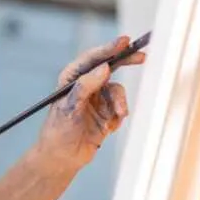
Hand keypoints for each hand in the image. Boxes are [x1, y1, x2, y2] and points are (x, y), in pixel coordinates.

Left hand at [37, 36, 145, 170]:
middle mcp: (84, 86)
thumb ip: (85, 87)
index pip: (91, 59)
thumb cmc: (58, 132)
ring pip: (117, 91)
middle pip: (109, 66)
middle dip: (125, 61)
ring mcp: (97, 99)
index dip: (108, 48)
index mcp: (71, 80)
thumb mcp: (69, 109)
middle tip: (141, 57)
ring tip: (118, 116)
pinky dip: (118, 116)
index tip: (124, 41)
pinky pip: (120, 107)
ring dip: (121, 103)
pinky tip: (109, 128)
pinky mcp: (106, 113)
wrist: (63, 158)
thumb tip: (103, 68)